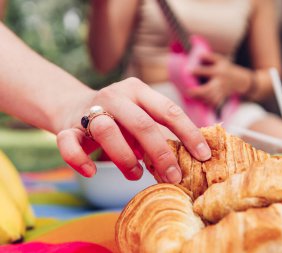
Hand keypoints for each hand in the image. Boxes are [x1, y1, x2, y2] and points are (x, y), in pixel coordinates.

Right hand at [56, 78, 210, 183]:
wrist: (72, 105)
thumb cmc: (118, 117)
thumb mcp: (140, 118)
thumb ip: (158, 134)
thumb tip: (188, 160)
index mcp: (138, 90)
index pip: (169, 110)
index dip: (189, 133)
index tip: (204, 156)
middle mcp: (115, 96)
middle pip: (142, 123)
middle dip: (161, 153)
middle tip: (174, 177)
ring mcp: (89, 109)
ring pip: (107, 131)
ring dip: (125, 158)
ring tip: (135, 174)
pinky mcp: (67, 126)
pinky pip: (69, 143)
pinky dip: (80, 160)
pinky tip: (92, 170)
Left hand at [188, 53, 249, 107]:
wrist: (240, 80)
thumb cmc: (227, 68)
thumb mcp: (220, 60)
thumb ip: (210, 56)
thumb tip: (198, 54)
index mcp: (218, 71)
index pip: (206, 71)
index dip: (197, 71)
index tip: (188, 71)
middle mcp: (219, 82)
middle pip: (208, 89)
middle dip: (198, 91)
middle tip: (189, 91)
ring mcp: (221, 91)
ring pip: (211, 97)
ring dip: (201, 98)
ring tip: (193, 96)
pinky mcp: (222, 97)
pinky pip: (214, 102)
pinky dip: (208, 103)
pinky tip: (201, 101)